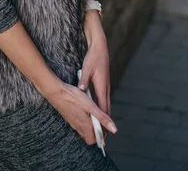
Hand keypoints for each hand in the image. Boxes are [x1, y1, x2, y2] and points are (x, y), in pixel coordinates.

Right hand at [46, 80, 116, 144]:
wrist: (56, 92)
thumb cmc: (73, 97)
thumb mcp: (91, 106)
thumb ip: (102, 118)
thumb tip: (114, 130)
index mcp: (85, 126)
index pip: (93, 140)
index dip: (100, 137)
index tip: (105, 130)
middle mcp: (77, 126)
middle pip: (88, 135)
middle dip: (95, 131)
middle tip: (100, 122)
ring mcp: (71, 121)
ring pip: (82, 129)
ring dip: (89, 125)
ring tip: (94, 115)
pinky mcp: (68, 116)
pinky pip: (77, 122)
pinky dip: (83, 120)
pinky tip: (84, 110)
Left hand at [78, 21, 112, 142]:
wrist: (100, 48)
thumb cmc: (93, 58)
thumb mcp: (87, 68)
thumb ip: (84, 80)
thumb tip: (81, 89)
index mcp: (102, 86)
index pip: (103, 108)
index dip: (103, 122)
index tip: (102, 133)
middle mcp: (105, 88)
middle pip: (106, 111)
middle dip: (105, 125)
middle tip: (103, 139)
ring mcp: (105, 87)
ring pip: (106, 106)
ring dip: (104, 119)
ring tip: (102, 132)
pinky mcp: (103, 85)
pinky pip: (103, 101)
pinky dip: (103, 111)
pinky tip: (98, 115)